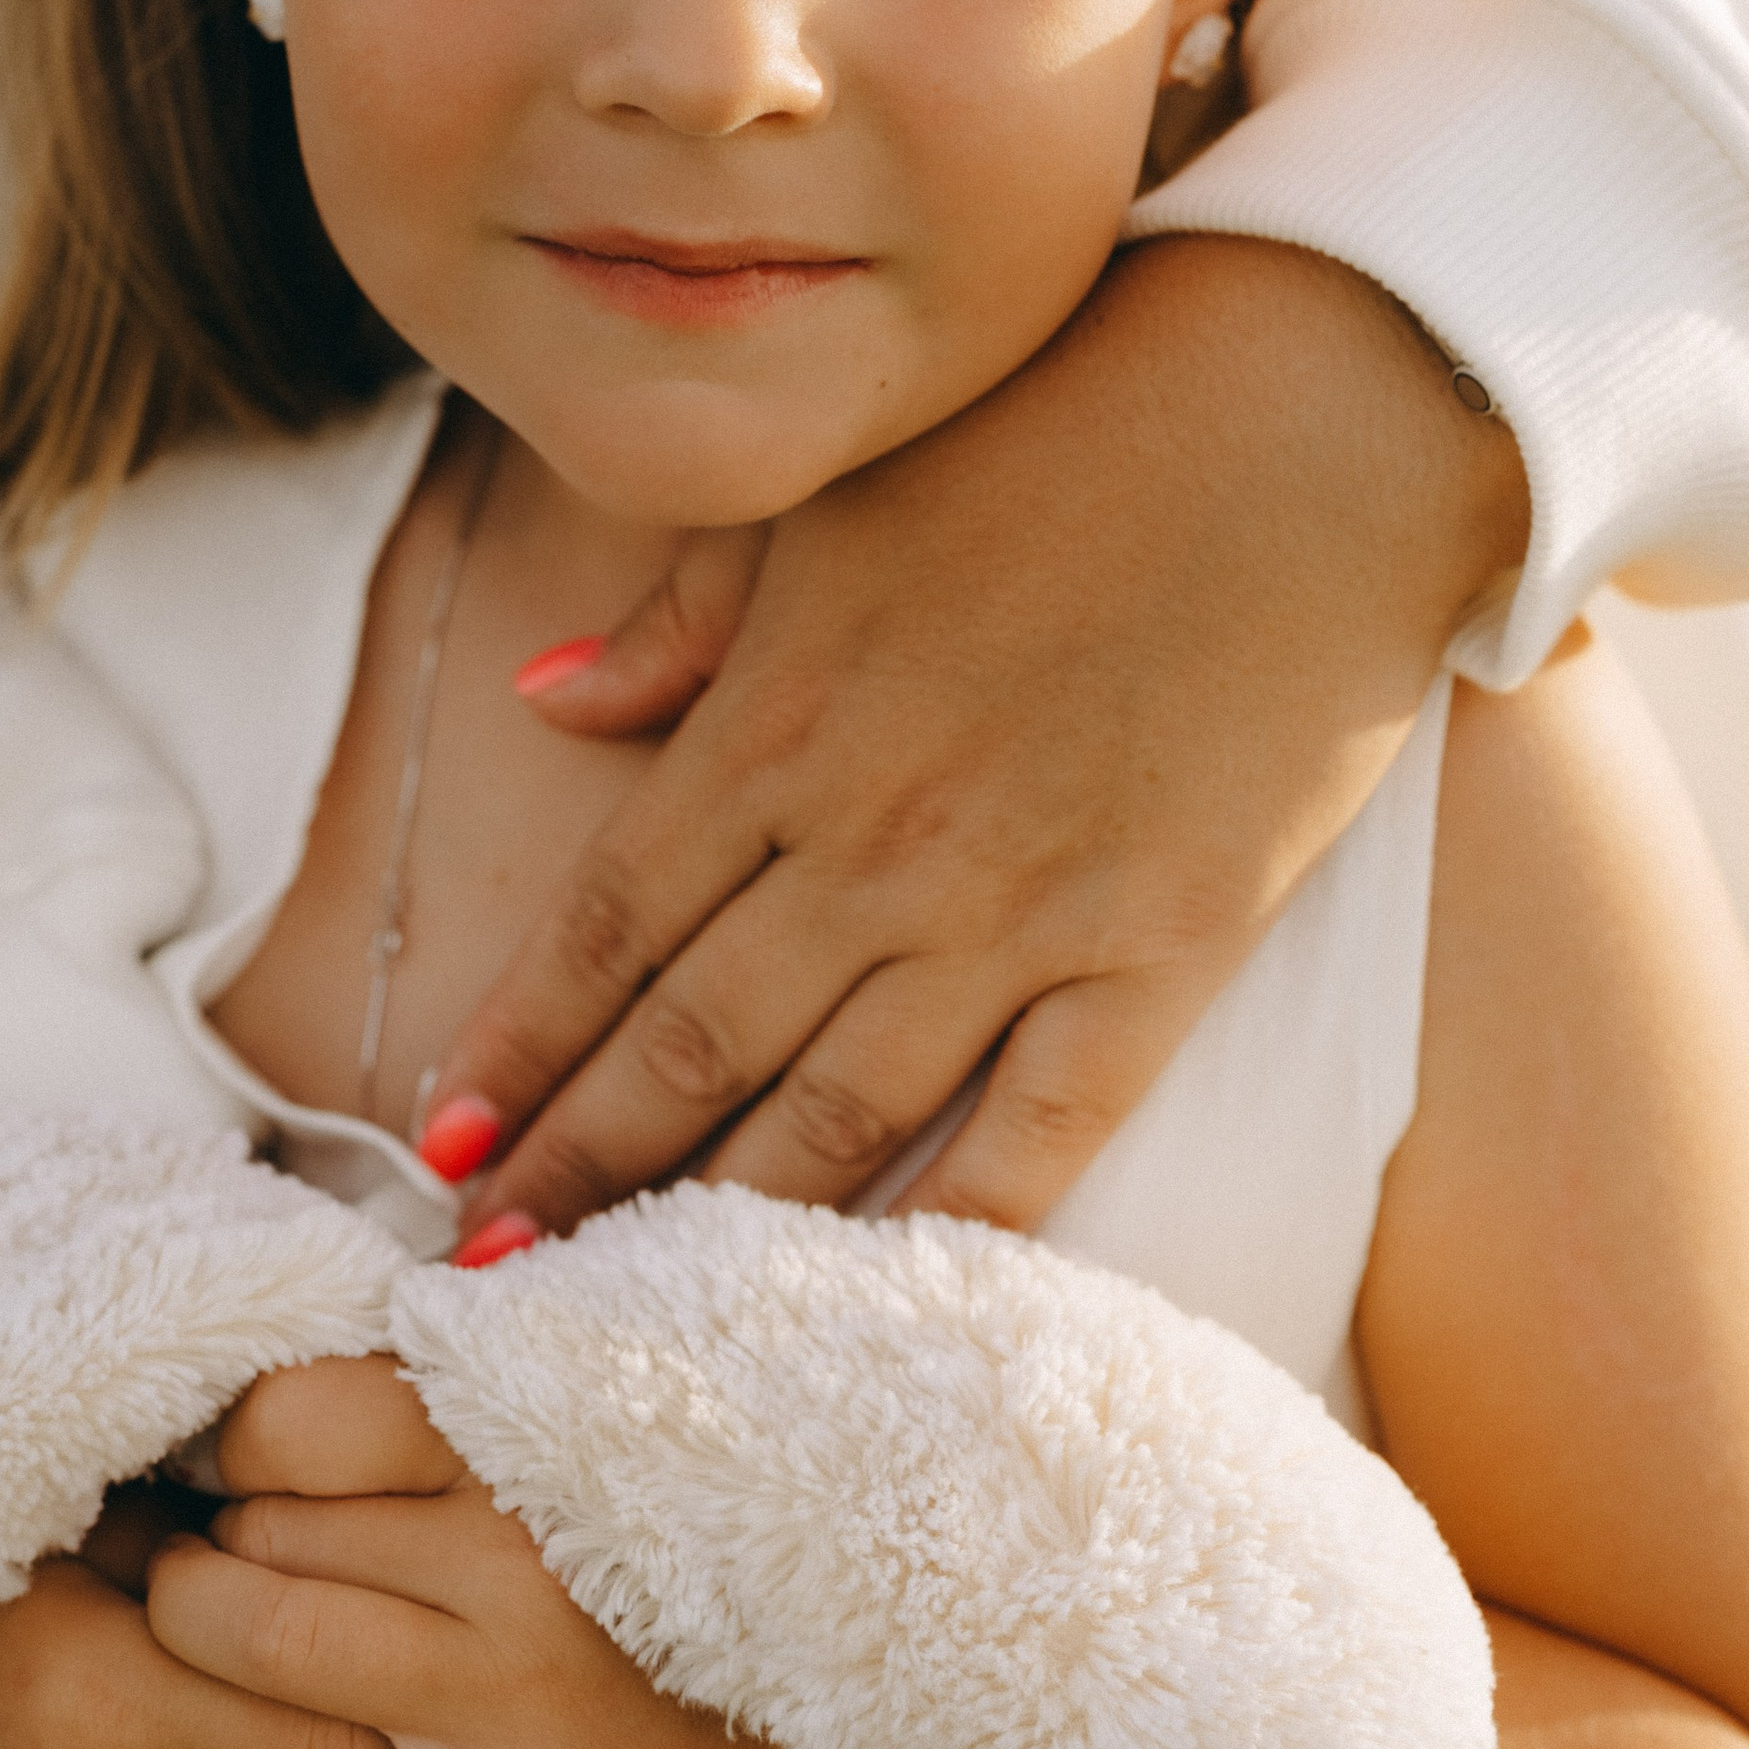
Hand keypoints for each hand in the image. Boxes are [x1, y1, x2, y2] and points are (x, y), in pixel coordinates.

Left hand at [153, 1362, 808, 1748]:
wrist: (801, 1723)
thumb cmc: (636, 1568)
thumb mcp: (558, 1447)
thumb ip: (430, 1408)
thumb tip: (252, 1398)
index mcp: (520, 1445)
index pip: (299, 1417)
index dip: (232, 1454)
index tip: (230, 1485)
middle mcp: (518, 1557)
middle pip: (267, 1538)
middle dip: (200, 1566)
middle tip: (204, 1584)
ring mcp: (524, 1700)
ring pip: (284, 1656)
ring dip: (205, 1669)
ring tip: (210, 1677)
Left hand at [440, 238, 1526, 1236]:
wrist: (1311, 423)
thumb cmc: (1063, 429)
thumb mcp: (832, 499)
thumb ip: (683, 619)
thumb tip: (538, 698)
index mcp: (778, 720)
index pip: (606, 921)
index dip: (516, 1043)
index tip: (438, 1146)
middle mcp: (872, 836)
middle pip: (687, 1045)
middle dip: (572, 1174)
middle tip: (482, 1295)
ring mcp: (1016, 907)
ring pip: (832, 1113)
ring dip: (716, 1225)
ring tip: (627, 1325)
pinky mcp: (1159, 952)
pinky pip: (1037, 1131)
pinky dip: (955, 1230)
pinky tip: (877, 1311)